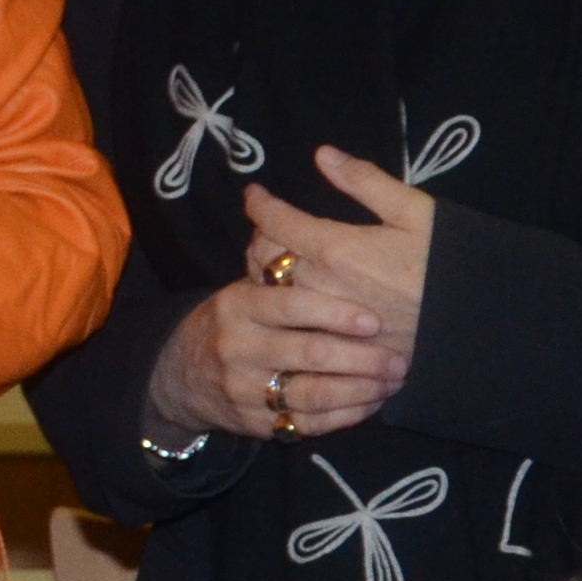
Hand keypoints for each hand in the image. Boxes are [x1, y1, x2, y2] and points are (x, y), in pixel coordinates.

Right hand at [148, 145, 442, 446]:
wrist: (184, 375)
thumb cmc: (237, 314)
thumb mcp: (252, 273)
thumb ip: (290, 230)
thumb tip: (325, 154)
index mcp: (240, 303)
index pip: (288, 304)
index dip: (332, 312)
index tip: (371, 317)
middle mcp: (238, 347)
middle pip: (306, 354)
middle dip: (358, 357)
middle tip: (398, 356)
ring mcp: (245, 390)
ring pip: (311, 395)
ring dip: (359, 389)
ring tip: (394, 379)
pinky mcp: (258, 426)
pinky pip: (307, 425)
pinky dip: (344, 416)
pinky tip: (372, 403)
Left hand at [243, 150, 435, 360]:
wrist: (477, 325)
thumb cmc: (450, 263)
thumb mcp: (416, 212)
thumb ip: (365, 182)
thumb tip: (324, 154)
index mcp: (337, 249)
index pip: (275, 222)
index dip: (259, 203)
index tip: (255, 194)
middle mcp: (321, 287)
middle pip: (262, 259)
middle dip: (258, 237)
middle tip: (267, 226)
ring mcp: (325, 322)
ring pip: (271, 295)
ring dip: (265, 272)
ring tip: (276, 259)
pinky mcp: (337, 348)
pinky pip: (292, 325)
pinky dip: (285, 307)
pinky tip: (296, 298)